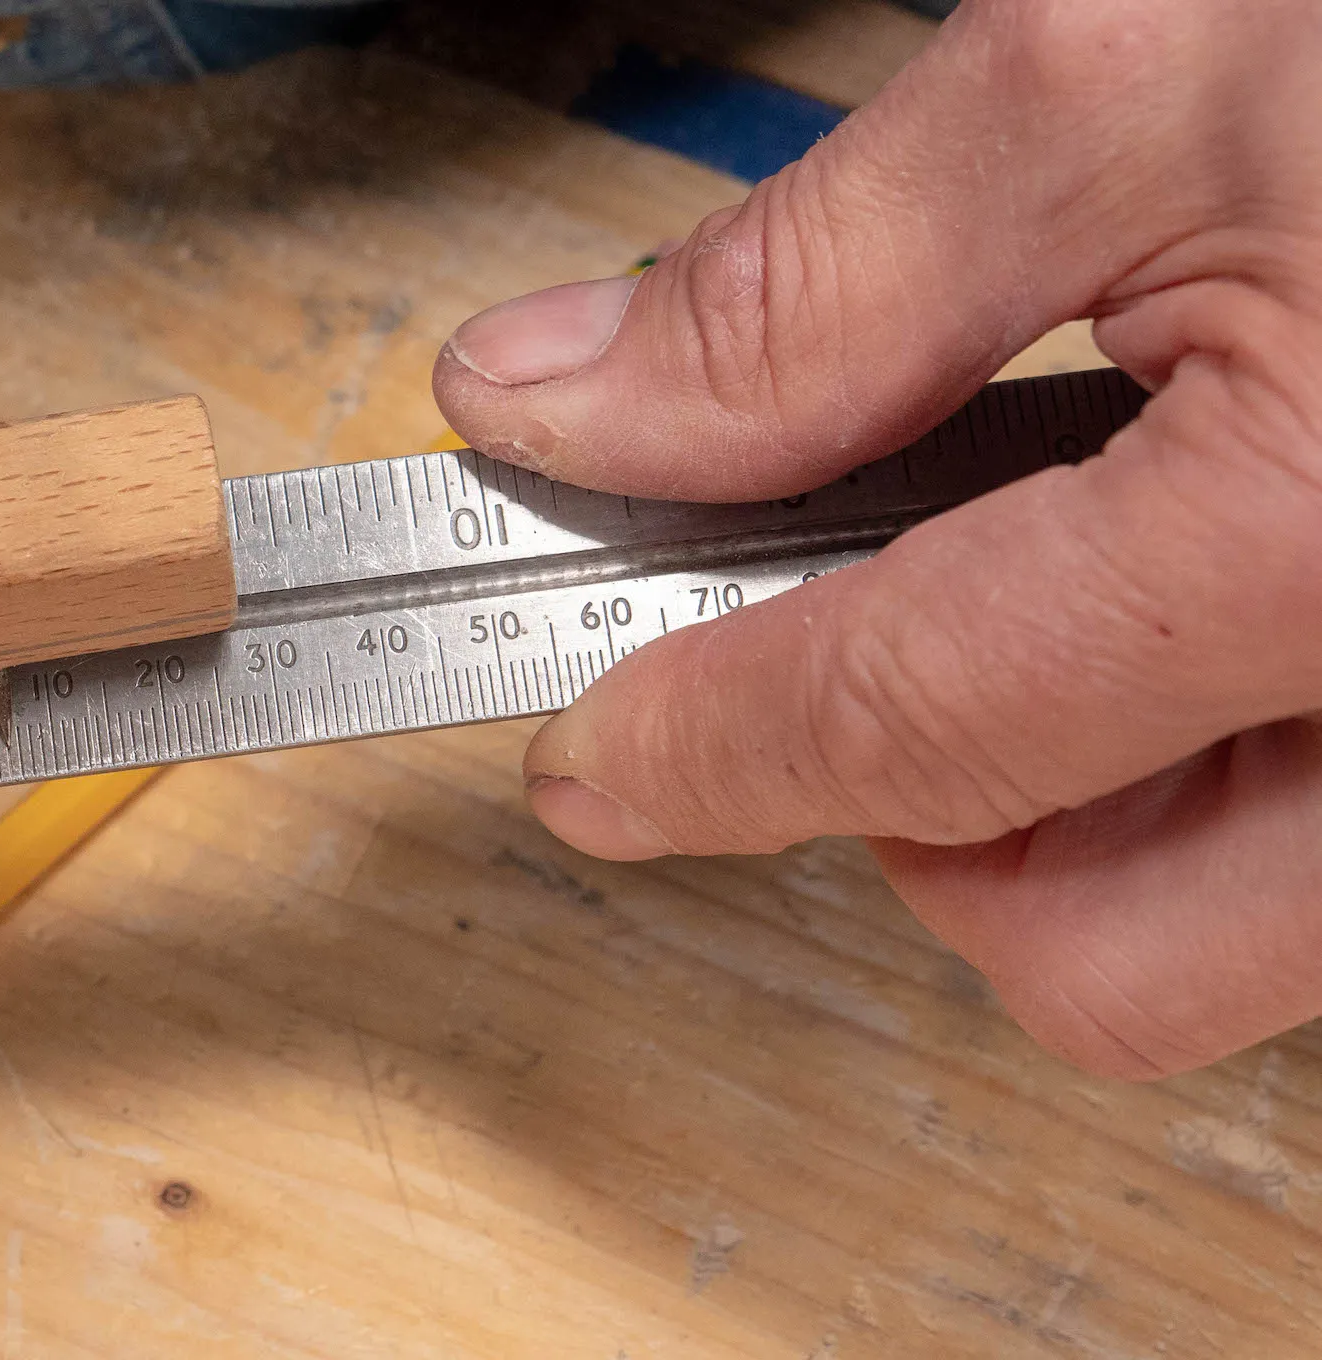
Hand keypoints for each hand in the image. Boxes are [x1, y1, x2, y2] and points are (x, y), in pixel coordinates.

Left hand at [434, 0, 1321, 1078]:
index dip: (705, 746)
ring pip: (1229, 929)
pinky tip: (1200, 552)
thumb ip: (817, 283)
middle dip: (918, 813)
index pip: (921, 730)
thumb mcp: (1141, 61)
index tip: (588, 754)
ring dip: (1075, 792)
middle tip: (846, 623)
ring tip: (1065, 545)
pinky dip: (1216, 745)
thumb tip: (570, 405)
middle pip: (1100, 945)